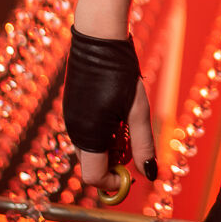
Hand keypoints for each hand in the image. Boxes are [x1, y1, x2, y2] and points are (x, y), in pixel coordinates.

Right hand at [62, 26, 157, 193]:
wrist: (98, 39)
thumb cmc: (119, 72)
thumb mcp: (137, 110)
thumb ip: (143, 144)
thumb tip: (150, 175)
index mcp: (88, 135)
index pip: (93, 178)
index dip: (114, 182)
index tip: (132, 173)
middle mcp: (74, 130)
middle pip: (92, 164)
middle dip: (114, 162)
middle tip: (134, 142)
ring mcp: (70, 118)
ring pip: (89, 148)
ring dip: (109, 146)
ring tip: (126, 121)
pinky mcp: (72, 108)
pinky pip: (86, 132)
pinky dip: (101, 132)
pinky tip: (115, 110)